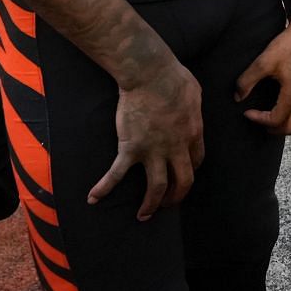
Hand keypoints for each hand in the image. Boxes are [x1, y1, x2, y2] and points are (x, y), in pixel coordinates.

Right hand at [88, 59, 203, 221]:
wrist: (150, 74)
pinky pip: (117, 173)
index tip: (183, 175)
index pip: (196, 162)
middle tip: (167, 205)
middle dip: (175, 197)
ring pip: (156, 187)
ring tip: (144, 216)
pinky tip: (94, 198)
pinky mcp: (131, 148)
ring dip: (150, 205)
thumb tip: (189, 109)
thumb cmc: (173, 78)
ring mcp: (154, 150)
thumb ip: (192, 109)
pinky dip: (104, 187)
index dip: (190, 171)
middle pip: (182, 182)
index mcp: (193, 134)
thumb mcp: (194, 94)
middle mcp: (176, 148)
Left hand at [235, 8, 290, 134]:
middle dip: (272, 128)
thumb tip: (237, 97)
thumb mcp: (264, 61)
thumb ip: (247, 81)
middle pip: (290, 128)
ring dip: (287, 123)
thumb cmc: (289, 44)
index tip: (247, 112)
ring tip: (273, 115)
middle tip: (259, 119)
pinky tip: (286, 103)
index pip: (276, 120)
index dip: (258, 120)